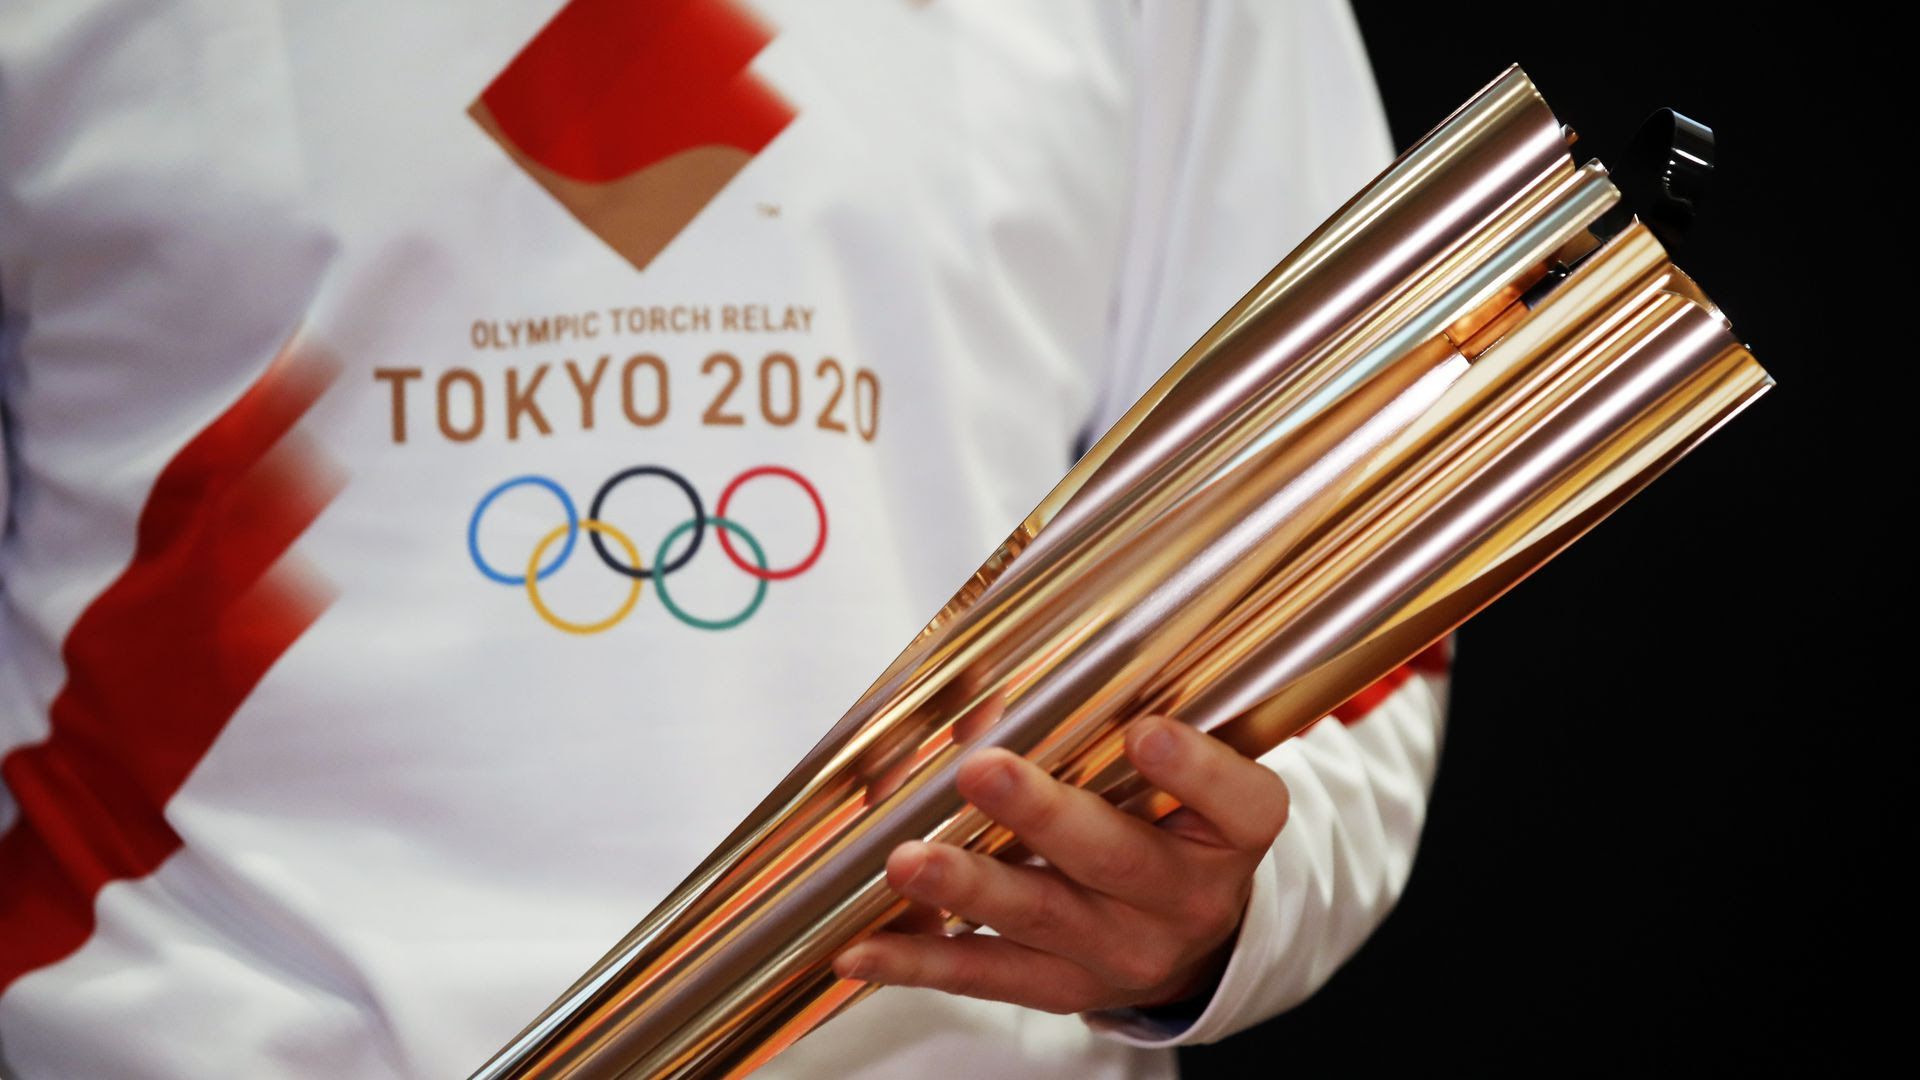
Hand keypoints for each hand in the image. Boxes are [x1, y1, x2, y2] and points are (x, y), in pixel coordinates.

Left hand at [832, 716, 1289, 1013]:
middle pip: (1115, 857)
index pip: (1237, 801)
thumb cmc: (1172, 824)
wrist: (1191, 937)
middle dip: (1042, 814)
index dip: (1192, 768)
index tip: (1145, 731)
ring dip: (967, 886)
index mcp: (1233, 833)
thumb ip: (1103, 726)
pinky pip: (986, 977)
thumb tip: (980, 696)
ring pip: (1041, 918)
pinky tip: (863, 949)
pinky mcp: (1065, 989)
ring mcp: (1122, 951)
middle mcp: (1186, 898)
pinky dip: (919, 961)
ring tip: (908, 861)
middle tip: (982, 769)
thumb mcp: (1174, 774)